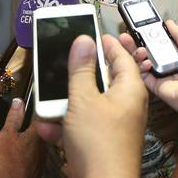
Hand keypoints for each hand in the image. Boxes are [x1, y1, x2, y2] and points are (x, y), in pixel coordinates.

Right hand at [0, 99, 44, 177]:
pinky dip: (28, 151)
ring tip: (17, 141)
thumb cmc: (9, 164)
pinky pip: (35, 154)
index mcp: (37, 133)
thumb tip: (18, 103)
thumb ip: (13, 118)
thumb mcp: (6, 135)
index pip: (41, 114)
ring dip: (29, 139)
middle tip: (19, 125)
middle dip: (30, 125)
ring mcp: (42, 157)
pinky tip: (19, 154)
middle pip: (40, 128)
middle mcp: (43, 144)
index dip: (34, 108)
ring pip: (37, 142)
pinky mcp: (38, 167)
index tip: (27, 105)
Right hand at [36, 35, 146, 177]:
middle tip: (66, 62)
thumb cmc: (99, 144)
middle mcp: (126, 105)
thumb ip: (81, 68)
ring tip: (50, 99)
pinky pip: (83, 124)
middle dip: (81, 74)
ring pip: (89, 103)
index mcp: (129, 89)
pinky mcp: (103, 142)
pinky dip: (66, 124)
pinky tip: (49, 128)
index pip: (123, 56)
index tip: (92, 33)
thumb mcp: (83, 99)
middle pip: (104, 79)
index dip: (108, 43)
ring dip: (67, 102)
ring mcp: (115, 125)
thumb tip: (84, 40)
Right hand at [119, 21, 177, 126]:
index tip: (137, 27)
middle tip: (125, 35)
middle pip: (148, 52)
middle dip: (136, 43)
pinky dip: (140, 67)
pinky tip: (143, 60)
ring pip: (143, 63)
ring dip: (136, 53)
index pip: (158, 42)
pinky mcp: (158, 88)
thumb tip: (168, 22)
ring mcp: (162, 77)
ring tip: (133, 45)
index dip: (148, 35)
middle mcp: (168, 65)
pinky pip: (144, 76)